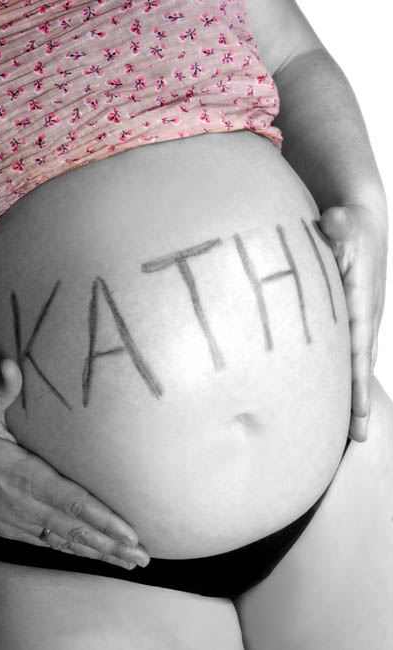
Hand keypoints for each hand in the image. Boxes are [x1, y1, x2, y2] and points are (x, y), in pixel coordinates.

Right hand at [0, 359, 149, 569]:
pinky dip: (76, 553)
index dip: (102, 519)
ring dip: (100, 554)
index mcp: (27, 477)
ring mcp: (21, 522)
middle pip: (76, 530)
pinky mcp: (15, 531)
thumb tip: (10, 364)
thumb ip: (3, 393)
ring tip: (130, 563)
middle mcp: (27, 505)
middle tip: (142, 556)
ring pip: (67, 543)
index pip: (73, 502)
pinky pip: (51, 546)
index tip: (129, 531)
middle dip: (111, 544)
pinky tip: (97, 559)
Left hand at [319, 201, 387, 441]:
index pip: (358, 346)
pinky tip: (336, 399)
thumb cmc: (349, 222)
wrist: (360, 221)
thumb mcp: (345, 219)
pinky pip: (347, 354)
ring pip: (355, 364)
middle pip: (360, 365)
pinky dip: (344, 378)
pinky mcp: (349, 319)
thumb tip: (334, 221)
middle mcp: (365, 315)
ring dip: (351, 396)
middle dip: (358, 401)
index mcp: (363, 299)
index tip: (357, 409)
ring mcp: (358, 319)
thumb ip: (340, 225)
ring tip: (348, 433)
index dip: (357, 379)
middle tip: (354, 438)